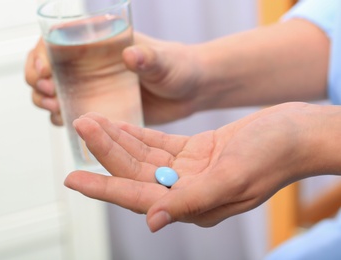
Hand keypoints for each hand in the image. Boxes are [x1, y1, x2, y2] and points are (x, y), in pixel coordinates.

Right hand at [24, 34, 203, 124]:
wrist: (191, 93)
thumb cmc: (179, 68)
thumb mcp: (165, 62)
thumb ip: (149, 58)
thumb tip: (130, 55)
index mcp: (101, 44)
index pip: (58, 41)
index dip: (42, 53)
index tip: (45, 71)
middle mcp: (91, 65)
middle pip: (48, 69)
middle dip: (39, 81)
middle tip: (50, 93)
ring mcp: (93, 88)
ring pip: (55, 93)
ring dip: (46, 101)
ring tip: (57, 109)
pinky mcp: (100, 109)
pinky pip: (71, 113)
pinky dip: (62, 118)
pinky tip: (67, 122)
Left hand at [64, 102, 318, 231]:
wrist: (297, 133)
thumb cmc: (273, 155)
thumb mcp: (232, 179)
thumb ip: (190, 201)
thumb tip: (152, 221)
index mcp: (194, 204)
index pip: (137, 197)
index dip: (103, 187)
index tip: (72, 178)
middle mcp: (187, 191)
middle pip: (135, 172)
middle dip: (106, 151)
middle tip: (81, 126)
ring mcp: (190, 171)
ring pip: (143, 156)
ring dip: (118, 139)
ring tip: (92, 121)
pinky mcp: (196, 152)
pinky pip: (159, 145)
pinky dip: (139, 134)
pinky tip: (120, 125)